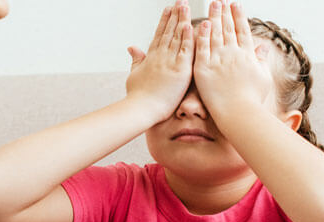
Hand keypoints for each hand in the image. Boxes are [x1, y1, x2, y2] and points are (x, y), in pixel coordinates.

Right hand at [125, 0, 194, 118]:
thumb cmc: (137, 97)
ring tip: (186, 6)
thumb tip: (132, 47)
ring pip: (177, 37)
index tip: (168, 9)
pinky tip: (191, 25)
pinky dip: (188, 38)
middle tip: (180, 1)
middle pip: (169, 31)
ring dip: (182, 20)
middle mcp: (160, 56)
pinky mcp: (180, 70)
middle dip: (175, 15)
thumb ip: (136, 60)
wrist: (141, 109)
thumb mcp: (133, 74)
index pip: (159, 34)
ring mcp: (169, 62)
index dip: (164, 21)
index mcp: (150, 57)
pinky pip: (186, 51)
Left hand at [192, 1, 273, 113]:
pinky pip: (202, 48)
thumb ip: (261, 60)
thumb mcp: (263, 77)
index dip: (238, 16)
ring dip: (213, 17)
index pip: (242, 31)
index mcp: (247, 55)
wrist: (239, 113)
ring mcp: (218, 60)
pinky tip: (201, 23)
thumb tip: (265, 48)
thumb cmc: (252, 100)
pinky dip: (202, 35)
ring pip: (215, 34)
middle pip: (227, 28)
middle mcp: (233, 54)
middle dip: (224, 12)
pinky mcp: (204, 68)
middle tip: (220, 0)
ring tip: (212, 4)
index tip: (235, 4)